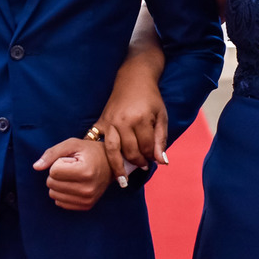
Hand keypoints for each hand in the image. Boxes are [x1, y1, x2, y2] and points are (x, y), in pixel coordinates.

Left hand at [32, 138, 112, 209]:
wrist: (112, 164)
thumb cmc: (90, 152)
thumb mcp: (72, 144)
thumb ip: (52, 153)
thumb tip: (36, 167)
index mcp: (85, 172)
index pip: (53, 172)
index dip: (59, 162)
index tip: (73, 160)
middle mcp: (87, 189)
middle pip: (52, 184)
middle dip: (57, 173)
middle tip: (73, 167)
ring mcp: (88, 200)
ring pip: (53, 195)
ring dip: (59, 183)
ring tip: (74, 176)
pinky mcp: (86, 206)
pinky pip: (60, 203)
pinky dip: (63, 193)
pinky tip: (75, 185)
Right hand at [97, 67, 168, 186]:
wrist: (133, 78)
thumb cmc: (151, 98)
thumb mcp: (162, 116)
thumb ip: (161, 139)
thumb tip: (162, 162)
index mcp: (140, 119)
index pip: (145, 147)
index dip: (151, 156)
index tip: (152, 160)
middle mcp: (123, 121)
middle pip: (129, 151)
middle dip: (137, 162)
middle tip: (142, 167)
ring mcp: (109, 121)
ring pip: (112, 150)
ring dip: (117, 167)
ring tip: (122, 180)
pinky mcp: (100, 121)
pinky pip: (96, 140)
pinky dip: (98, 153)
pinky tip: (100, 164)